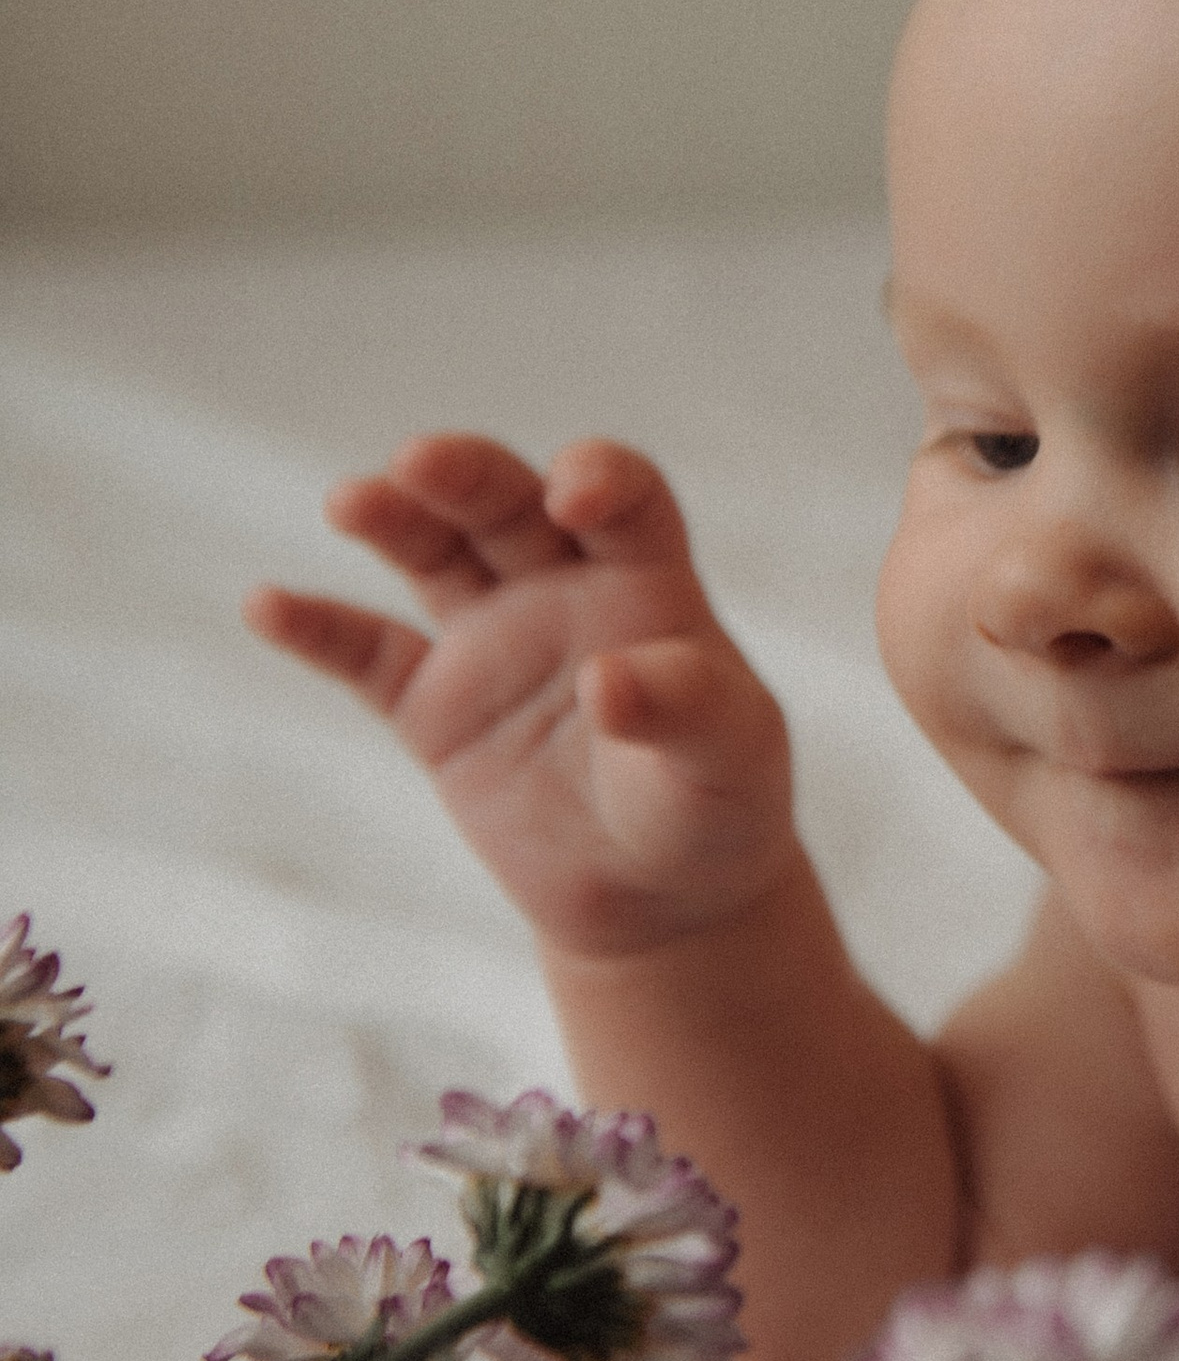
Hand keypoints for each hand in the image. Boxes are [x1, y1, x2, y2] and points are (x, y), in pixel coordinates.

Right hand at [246, 436, 795, 956]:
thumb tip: (608, 683)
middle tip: (420, 461)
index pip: (625, 498)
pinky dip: (320, 630)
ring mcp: (492, 643)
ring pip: (433, 556)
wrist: (662, 898)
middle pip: (508, 505)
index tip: (572, 491)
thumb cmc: (716, 809)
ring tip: (352, 501)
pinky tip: (268, 605)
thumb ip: (685, 711)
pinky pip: (369, 658)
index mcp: (648, 584)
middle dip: (466, 476)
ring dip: (394, 520)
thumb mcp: (727, 761)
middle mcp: (563, 591)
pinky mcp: (436, 710)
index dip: (601, 477)